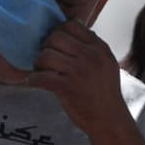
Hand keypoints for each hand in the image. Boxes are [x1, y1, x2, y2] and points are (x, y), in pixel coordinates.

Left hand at [28, 20, 127, 135]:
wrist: (110, 119)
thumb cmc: (105, 93)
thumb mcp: (108, 64)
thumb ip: (94, 46)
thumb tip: (76, 26)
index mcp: (99, 49)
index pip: (72, 25)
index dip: (59, 32)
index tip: (56, 45)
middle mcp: (90, 57)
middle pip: (55, 37)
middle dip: (46, 46)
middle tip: (47, 59)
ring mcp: (78, 72)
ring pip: (46, 55)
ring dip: (38, 63)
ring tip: (41, 71)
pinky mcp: (67, 88)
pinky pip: (41, 76)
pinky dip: (34, 79)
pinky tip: (36, 82)